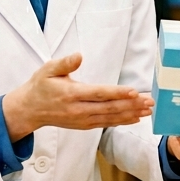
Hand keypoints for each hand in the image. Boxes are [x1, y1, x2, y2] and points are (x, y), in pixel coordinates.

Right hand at [2, 53, 152, 139]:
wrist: (30, 110)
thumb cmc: (40, 86)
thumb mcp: (48, 70)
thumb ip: (64, 63)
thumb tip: (79, 55)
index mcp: (71, 94)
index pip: (99, 94)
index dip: (117, 93)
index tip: (134, 91)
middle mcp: (78, 110)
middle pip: (109, 108)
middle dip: (131, 105)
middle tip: (149, 101)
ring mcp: (82, 120)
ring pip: (110, 118)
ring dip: (131, 114)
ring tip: (148, 110)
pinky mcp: (84, 125)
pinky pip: (106, 124)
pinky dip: (122, 121)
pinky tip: (135, 118)